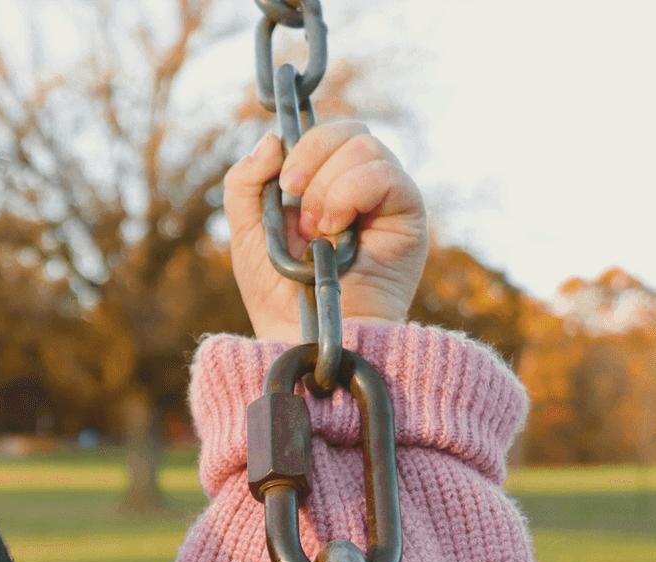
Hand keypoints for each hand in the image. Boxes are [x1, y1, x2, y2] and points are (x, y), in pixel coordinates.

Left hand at [223, 121, 426, 344]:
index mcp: (324, 184)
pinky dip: (350, 193)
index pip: (325, 134)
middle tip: (295, 204)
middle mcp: (360, 185)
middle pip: (348, 130)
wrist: (305, 336)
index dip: (301, 144)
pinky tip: (336, 232)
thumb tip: (270, 140)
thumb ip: (246, 184)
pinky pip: (386, 173)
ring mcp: (386, 198)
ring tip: (317, 232)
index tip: (281, 180)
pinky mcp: (409, 214)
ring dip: (327, 186)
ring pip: (365, 146)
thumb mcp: (247, 234)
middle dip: (311, 158)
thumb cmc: (277, 294)